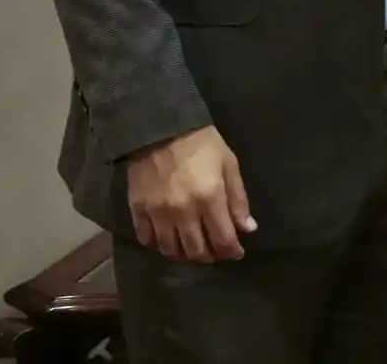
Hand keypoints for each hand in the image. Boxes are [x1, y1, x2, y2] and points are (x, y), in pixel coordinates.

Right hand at [126, 125, 254, 262]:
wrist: (161, 128)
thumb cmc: (203, 144)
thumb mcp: (229, 165)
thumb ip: (238, 199)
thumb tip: (248, 228)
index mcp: (210, 199)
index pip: (222, 239)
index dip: (231, 251)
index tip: (236, 253)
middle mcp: (183, 212)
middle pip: (196, 250)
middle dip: (210, 257)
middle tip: (216, 253)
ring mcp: (158, 213)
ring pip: (170, 250)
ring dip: (184, 255)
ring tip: (193, 249)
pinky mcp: (138, 210)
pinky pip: (147, 239)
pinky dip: (159, 245)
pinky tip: (168, 240)